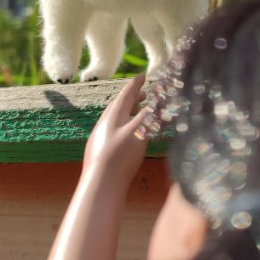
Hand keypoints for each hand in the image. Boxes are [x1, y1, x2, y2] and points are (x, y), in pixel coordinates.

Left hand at [82, 74, 149, 188]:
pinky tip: (125, 136)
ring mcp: (99, 137)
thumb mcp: (139, 132)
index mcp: (114, 116)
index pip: (126, 94)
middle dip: (132, 98)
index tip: (142, 75)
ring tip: (136, 114)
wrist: (100, 184)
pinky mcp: (98, 150)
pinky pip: (112, 130)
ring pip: (114, 119)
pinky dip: (122, 126)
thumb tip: (160, 99)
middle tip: (142, 94)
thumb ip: (150, 115)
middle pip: (119, 105)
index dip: (136, 84)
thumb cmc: (121, 156)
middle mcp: (104, 123)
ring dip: (127, 112)